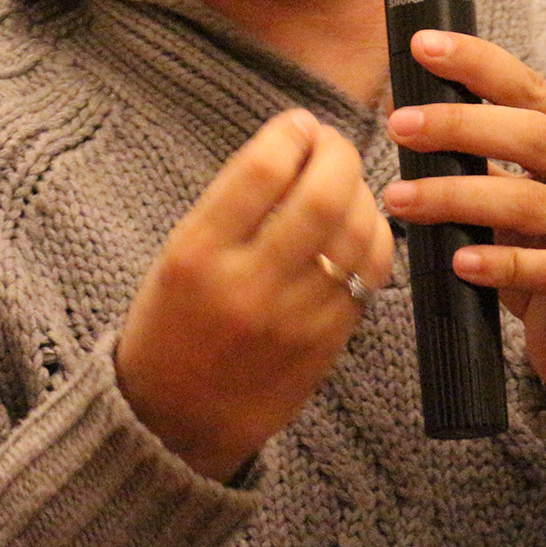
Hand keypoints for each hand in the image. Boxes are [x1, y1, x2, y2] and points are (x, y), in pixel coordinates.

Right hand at [116, 110, 394, 481]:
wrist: (176, 421)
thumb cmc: (171, 324)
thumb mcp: (177, 254)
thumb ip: (233, 203)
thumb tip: (296, 147)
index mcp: (197, 254)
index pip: (262, 169)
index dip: (291, 133)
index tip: (297, 125)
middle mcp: (248, 285)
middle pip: (322, 195)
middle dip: (336, 153)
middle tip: (330, 144)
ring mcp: (295, 318)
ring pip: (357, 232)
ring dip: (361, 191)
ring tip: (345, 181)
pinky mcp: (328, 342)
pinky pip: (371, 274)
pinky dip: (374, 236)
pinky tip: (358, 224)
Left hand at [380, 30, 545, 397]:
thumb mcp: (518, 193)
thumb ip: (478, 156)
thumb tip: (405, 110)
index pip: (527, 88)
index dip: (478, 63)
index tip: (424, 46)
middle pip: (531, 135)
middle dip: (460, 124)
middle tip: (400, 125)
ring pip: (531, 201)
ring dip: (458, 196)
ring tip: (400, 199)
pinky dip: (502, 263)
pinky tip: (461, 261)